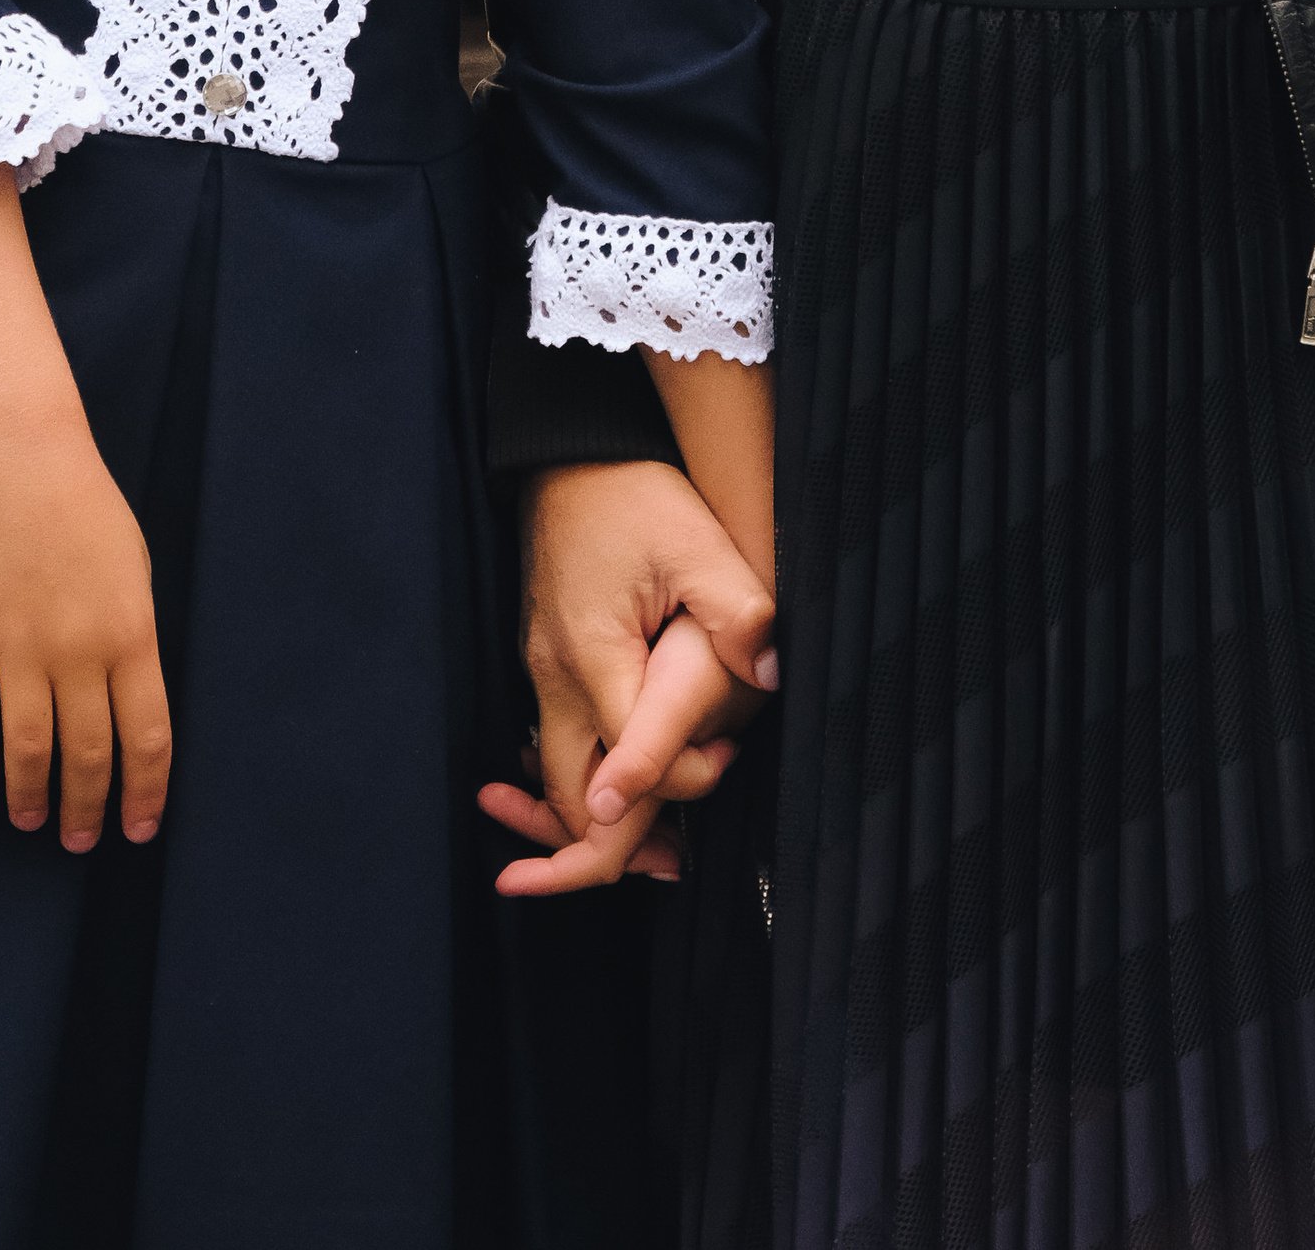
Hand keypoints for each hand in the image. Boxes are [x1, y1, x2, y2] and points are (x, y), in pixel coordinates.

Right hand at [0, 410, 172, 849]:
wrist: (16, 450)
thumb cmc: (83, 503)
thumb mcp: (133, 568)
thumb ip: (131, 637)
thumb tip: (123, 705)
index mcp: (130, 632)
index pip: (147, 737)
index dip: (145, 792)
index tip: (139, 828)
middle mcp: (77, 650)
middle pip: (87, 754)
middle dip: (87, 808)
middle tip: (79, 841)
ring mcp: (16, 646)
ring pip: (27, 747)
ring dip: (31, 794)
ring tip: (31, 821)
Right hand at [478, 460, 776, 897]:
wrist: (570, 451)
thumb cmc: (633, 495)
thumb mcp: (698, 544)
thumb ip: (739, 613)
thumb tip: (773, 677)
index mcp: (592, 657)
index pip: (631, 761)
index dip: (682, 781)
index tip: (728, 762)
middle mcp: (555, 675)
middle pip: (570, 793)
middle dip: (618, 839)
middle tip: (677, 862)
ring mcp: (541, 667)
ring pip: (556, 771)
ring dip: (598, 810)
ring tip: (657, 842)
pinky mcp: (544, 655)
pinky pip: (555, 737)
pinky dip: (581, 774)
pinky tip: (620, 781)